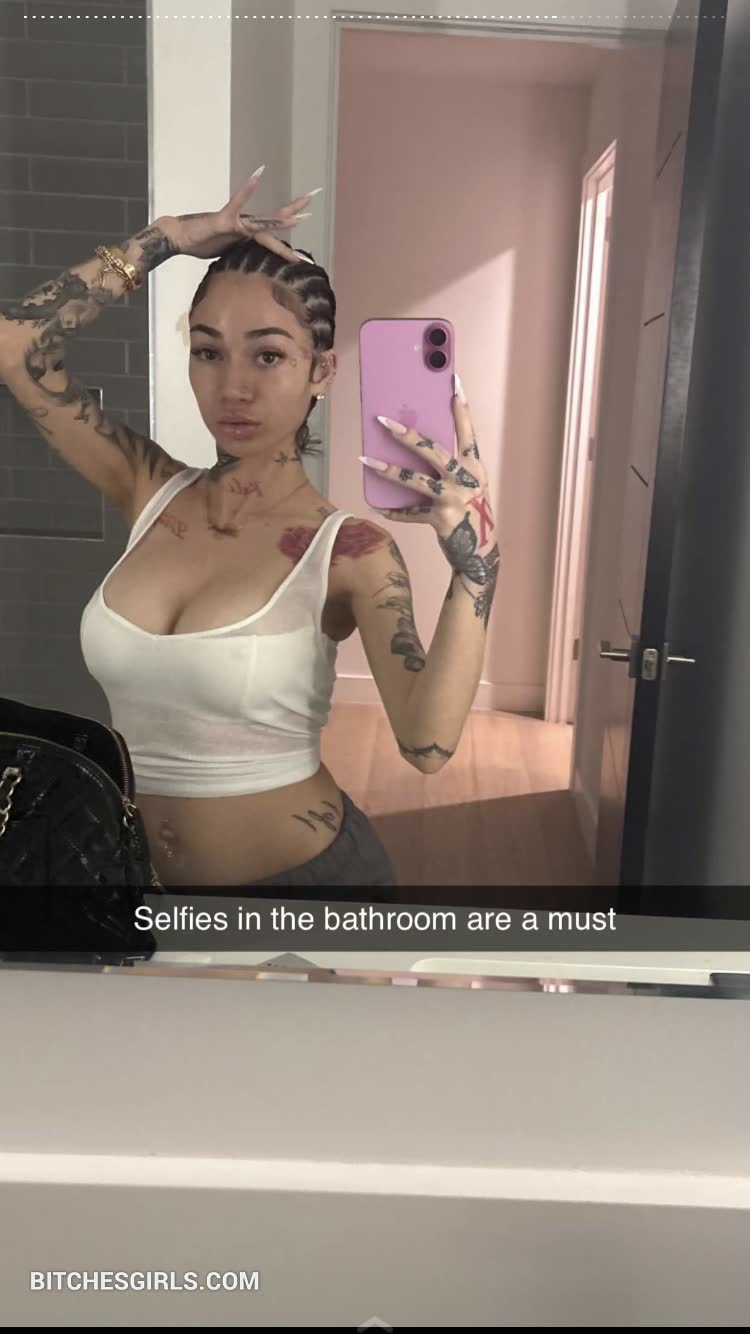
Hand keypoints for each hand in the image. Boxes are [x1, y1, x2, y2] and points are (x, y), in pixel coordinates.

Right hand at [158, 169, 318, 261]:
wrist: (180, 237)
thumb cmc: (200, 243)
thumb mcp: (226, 254)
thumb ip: (240, 253)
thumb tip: (249, 261)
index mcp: (247, 234)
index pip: (272, 237)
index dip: (288, 246)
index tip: (304, 255)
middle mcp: (245, 225)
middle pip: (274, 222)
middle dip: (294, 214)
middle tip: (313, 199)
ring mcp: (236, 222)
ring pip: (263, 221)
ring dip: (281, 218)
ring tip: (300, 212)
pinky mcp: (224, 221)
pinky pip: (237, 205)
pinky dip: (247, 191)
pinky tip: (257, 175)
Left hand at [360, 374, 499, 624]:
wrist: (481, 553)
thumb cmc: (472, 513)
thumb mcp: (469, 486)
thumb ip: (451, 468)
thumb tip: (418, 446)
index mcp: (475, 467)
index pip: (468, 433)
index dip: (461, 409)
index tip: (454, 383)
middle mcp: (466, 480)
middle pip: (433, 451)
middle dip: (407, 435)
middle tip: (384, 421)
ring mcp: (453, 500)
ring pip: (415, 480)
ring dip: (388, 470)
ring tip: (365, 459)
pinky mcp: (441, 520)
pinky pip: (410, 513)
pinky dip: (395, 511)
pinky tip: (378, 507)